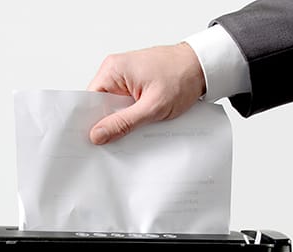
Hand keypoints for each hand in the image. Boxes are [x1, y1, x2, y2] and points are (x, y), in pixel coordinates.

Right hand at [87, 43, 205, 144]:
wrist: (203, 66)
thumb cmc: (182, 77)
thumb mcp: (152, 107)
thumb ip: (123, 122)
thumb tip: (97, 134)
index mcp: (113, 69)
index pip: (89, 100)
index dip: (90, 121)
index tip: (93, 141)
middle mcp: (115, 70)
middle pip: (101, 104)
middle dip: (108, 123)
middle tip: (115, 142)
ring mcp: (125, 76)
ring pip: (114, 106)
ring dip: (122, 119)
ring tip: (131, 131)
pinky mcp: (135, 83)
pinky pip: (125, 103)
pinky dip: (131, 115)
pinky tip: (139, 123)